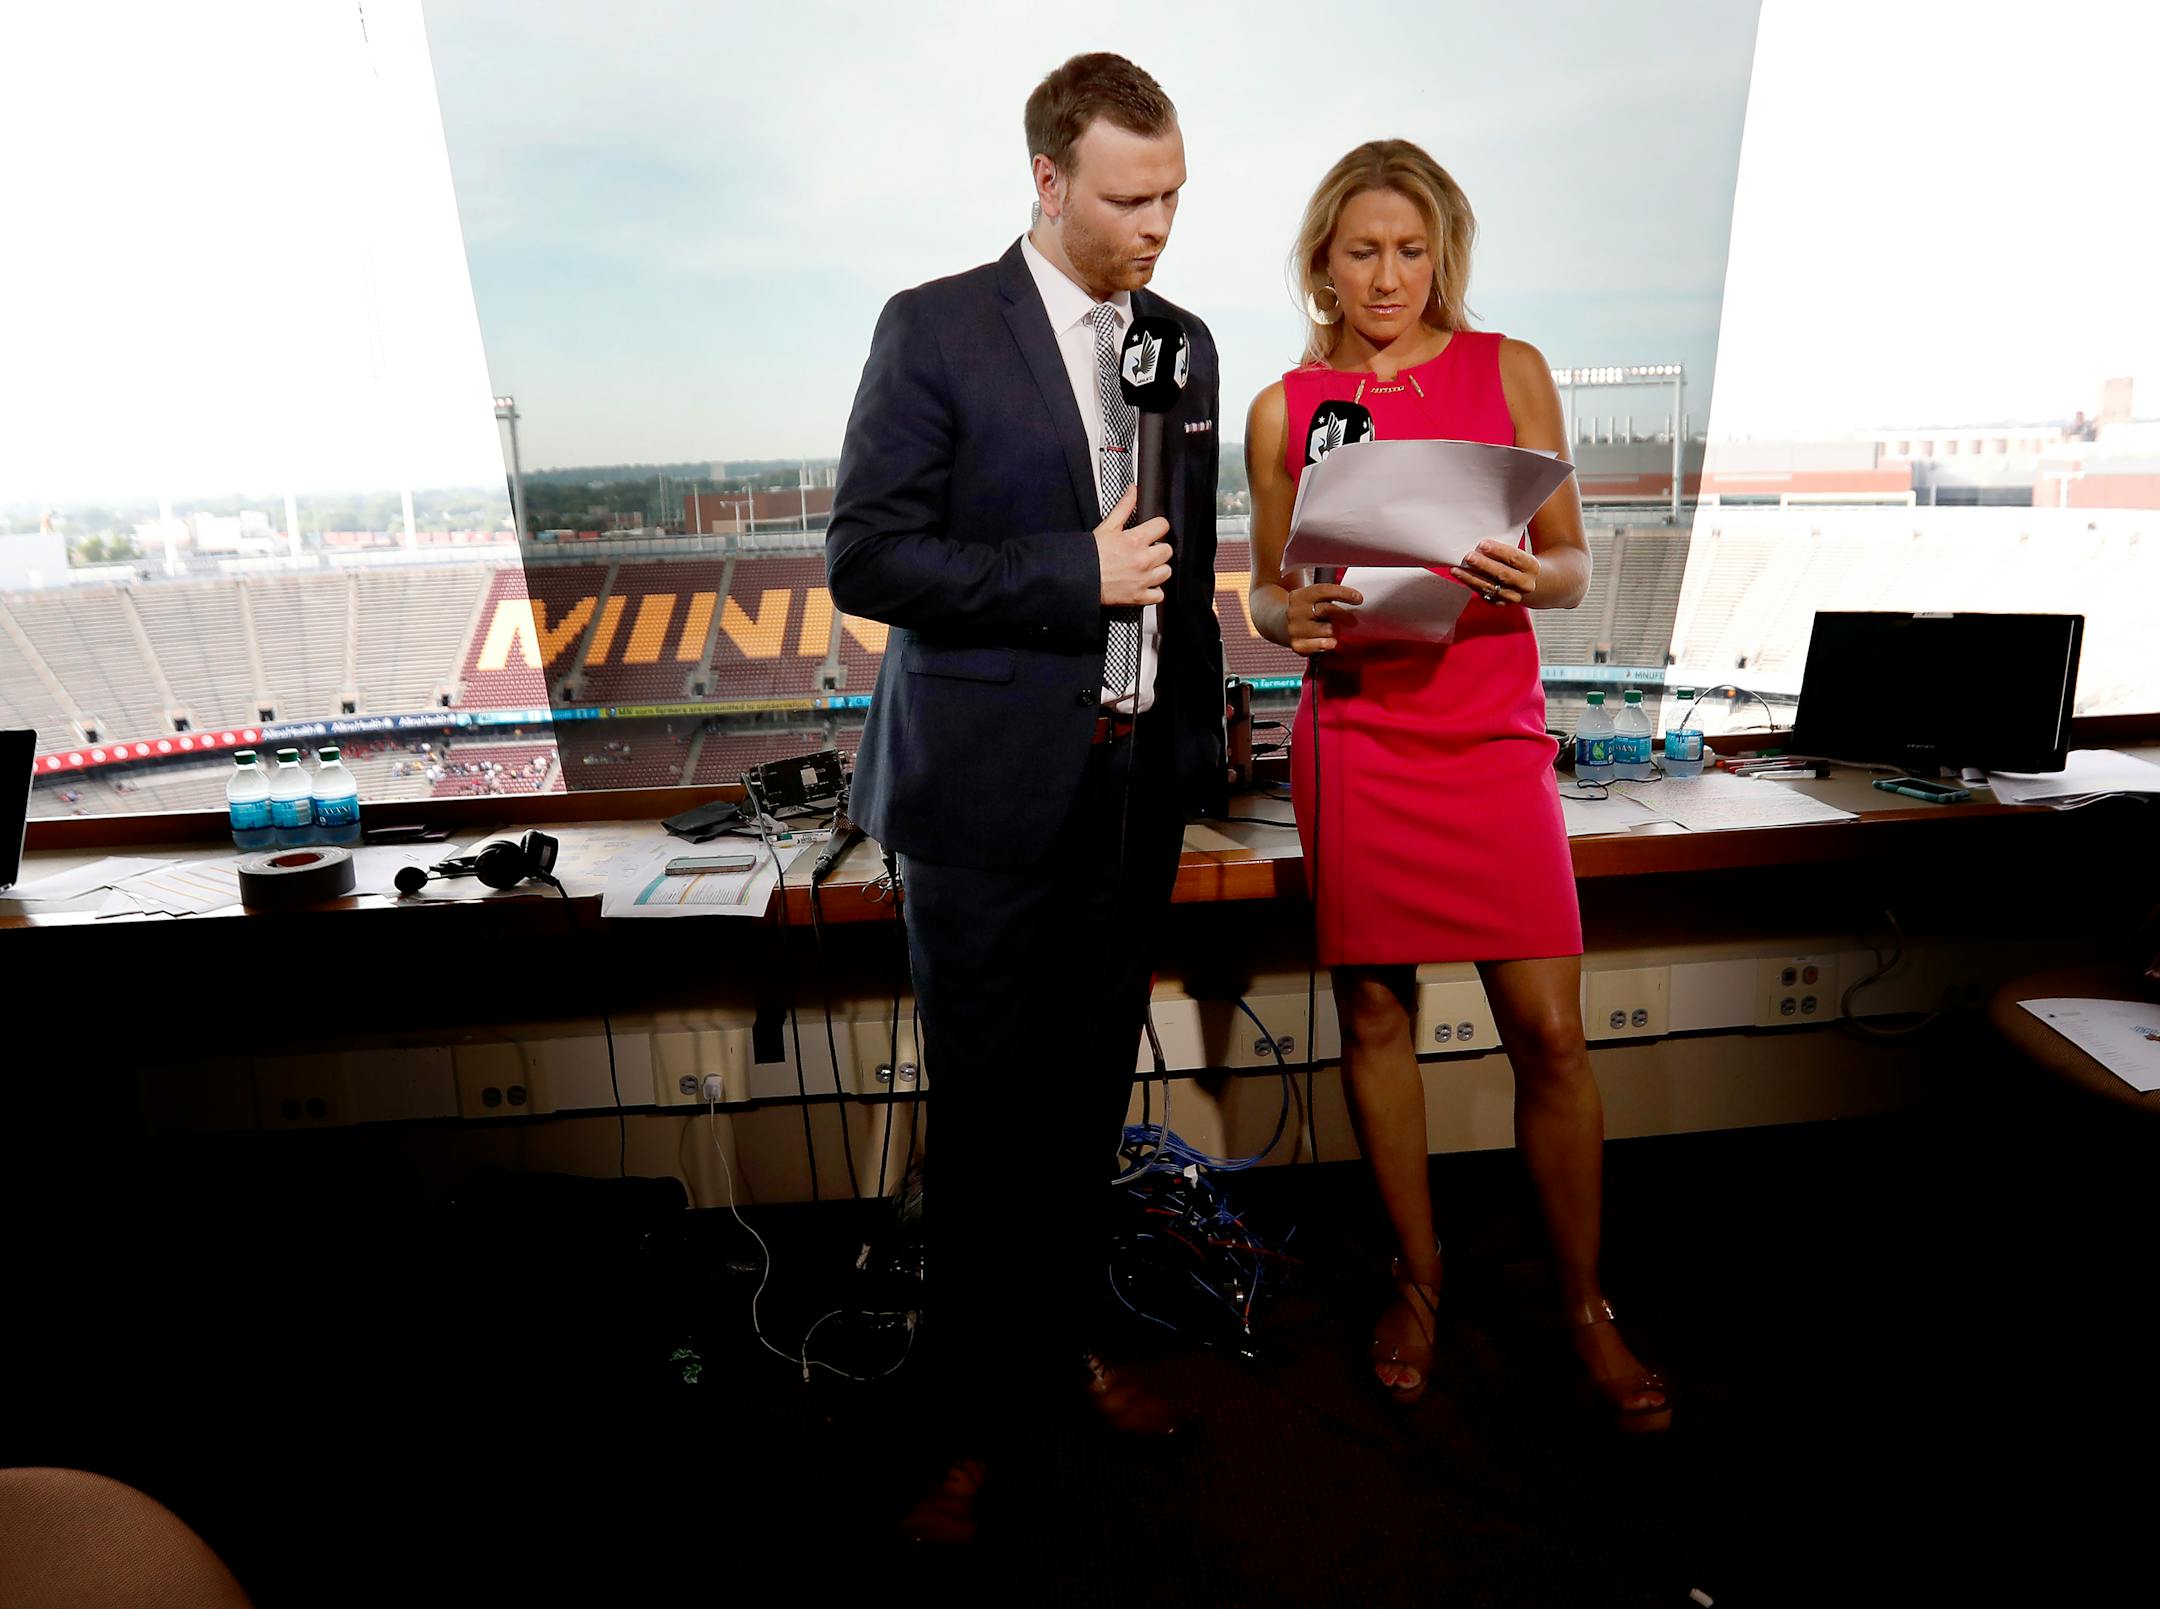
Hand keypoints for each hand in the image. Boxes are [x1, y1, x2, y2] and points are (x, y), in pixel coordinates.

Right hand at [1094, 485, 1172, 606]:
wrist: (1078, 579)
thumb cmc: (1090, 555)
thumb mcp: (1107, 526)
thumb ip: (1124, 507)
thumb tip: (1133, 491)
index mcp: (1136, 540)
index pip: (1163, 526)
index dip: (1158, 527)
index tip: (1153, 531)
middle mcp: (1143, 560)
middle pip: (1167, 550)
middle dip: (1159, 549)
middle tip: (1147, 550)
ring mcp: (1143, 580)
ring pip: (1166, 572)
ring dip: (1159, 569)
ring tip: (1147, 567)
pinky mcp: (1139, 597)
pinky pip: (1159, 595)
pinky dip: (1155, 591)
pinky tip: (1146, 584)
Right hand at [1285, 577, 1363, 655]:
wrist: (1283, 627)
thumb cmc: (1308, 612)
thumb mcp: (1313, 600)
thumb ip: (1329, 598)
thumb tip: (1355, 600)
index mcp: (1300, 596)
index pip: (1323, 591)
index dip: (1343, 593)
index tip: (1358, 598)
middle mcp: (1295, 612)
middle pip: (1326, 611)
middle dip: (1344, 615)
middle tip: (1354, 620)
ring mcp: (1295, 629)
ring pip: (1327, 631)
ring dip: (1337, 631)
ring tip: (1338, 631)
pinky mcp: (1297, 645)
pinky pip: (1322, 646)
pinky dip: (1330, 644)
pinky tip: (1332, 642)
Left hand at [1451, 539, 1539, 604]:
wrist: (1527, 581)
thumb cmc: (1518, 560)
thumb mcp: (1521, 549)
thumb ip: (1512, 538)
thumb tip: (1502, 518)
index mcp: (1532, 567)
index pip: (1515, 558)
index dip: (1498, 551)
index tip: (1482, 544)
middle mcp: (1525, 584)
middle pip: (1502, 574)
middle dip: (1484, 565)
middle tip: (1468, 557)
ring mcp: (1513, 596)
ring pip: (1490, 587)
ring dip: (1471, 577)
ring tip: (1456, 569)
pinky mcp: (1500, 603)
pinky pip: (1484, 594)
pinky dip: (1471, 584)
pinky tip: (1460, 576)